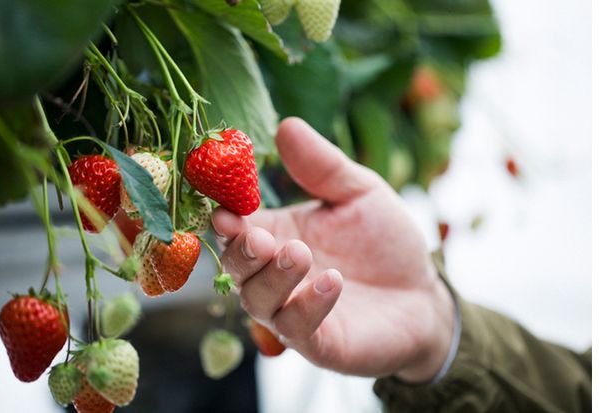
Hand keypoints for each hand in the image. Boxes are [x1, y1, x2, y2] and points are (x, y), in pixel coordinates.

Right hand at [212, 118, 454, 381]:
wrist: (424, 294)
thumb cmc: (384, 242)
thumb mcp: (359, 193)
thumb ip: (322, 166)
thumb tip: (286, 124)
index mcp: (277, 235)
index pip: (236, 225)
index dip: (224, 215)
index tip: (222, 204)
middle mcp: (275, 276)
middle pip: (236, 266)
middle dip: (239, 251)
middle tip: (258, 237)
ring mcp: (293, 311)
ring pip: (259, 301)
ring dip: (273, 278)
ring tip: (298, 253)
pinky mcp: (319, 342)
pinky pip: (298, 328)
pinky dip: (308, 305)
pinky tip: (333, 281)